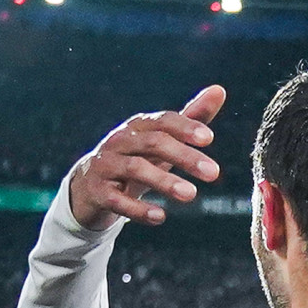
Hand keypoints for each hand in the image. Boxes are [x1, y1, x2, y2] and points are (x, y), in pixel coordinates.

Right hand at [66, 85, 224, 226]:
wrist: (88, 187)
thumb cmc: (133, 159)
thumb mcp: (161, 140)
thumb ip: (190, 118)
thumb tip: (219, 90)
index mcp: (138, 126)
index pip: (163, 121)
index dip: (185, 127)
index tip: (209, 139)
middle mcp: (120, 140)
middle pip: (153, 142)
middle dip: (184, 156)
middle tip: (214, 173)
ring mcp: (105, 165)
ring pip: (135, 168)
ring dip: (164, 181)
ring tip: (191, 194)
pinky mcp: (96, 191)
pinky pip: (116, 199)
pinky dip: (138, 208)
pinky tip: (160, 217)